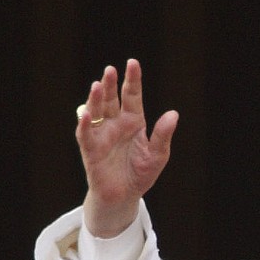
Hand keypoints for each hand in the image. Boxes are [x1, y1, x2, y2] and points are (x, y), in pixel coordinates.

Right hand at [77, 59, 177, 236]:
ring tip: (99, 85)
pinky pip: (86, 134)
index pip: (132, 96)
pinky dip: (85, 124)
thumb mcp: (158, 155)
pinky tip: (87, 113)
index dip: (132, 80)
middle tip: (111, 69)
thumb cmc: (141, 173)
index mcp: (134, 122)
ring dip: (96, 99)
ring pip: (97, 112)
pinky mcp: (91, 149)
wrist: (125, 196)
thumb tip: (173, 114)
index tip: (132, 63)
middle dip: (111, 85)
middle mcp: (116, 124)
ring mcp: (102, 135)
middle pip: (112, 100)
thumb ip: (163, 135)